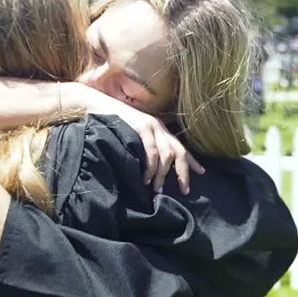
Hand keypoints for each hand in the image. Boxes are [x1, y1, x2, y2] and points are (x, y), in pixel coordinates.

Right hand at [73, 84, 203, 194]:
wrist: (95, 105)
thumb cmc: (112, 124)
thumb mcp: (132, 137)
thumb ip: (143, 148)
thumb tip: (150, 171)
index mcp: (160, 129)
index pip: (180, 147)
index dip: (192, 161)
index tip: (202, 173)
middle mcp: (159, 127)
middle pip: (179, 152)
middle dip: (183, 173)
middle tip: (185, 191)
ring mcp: (151, 126)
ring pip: (166, 155)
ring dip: (162, 175)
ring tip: (157, 190)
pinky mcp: (141, 126)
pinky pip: (151, 151)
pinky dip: (150, 167)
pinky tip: (145, 178)